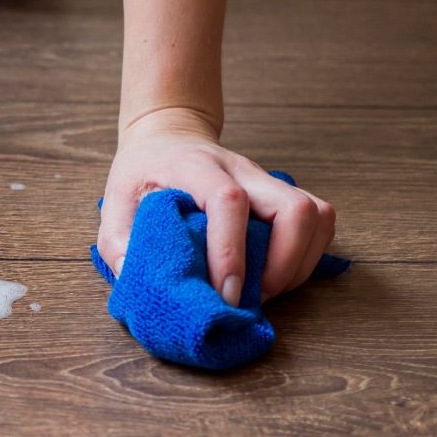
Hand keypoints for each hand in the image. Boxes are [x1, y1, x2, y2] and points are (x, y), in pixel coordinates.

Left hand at [97, 107, 336, 304]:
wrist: (168, 139)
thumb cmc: (143, 173)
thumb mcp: (115, 201)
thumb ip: (118, 242)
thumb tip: (136, 283)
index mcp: (197, 167)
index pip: (229, 201)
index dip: (231, 251)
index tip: (224, 294)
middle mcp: (242, 169)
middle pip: (294, 207)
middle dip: (283, 264)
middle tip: (251, 297)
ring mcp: (268, 180)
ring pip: (316, 215)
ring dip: (299, 263)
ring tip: (266, 291)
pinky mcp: (283, 193)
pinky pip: (320, 221)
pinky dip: (307, 255)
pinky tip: (278, 275)